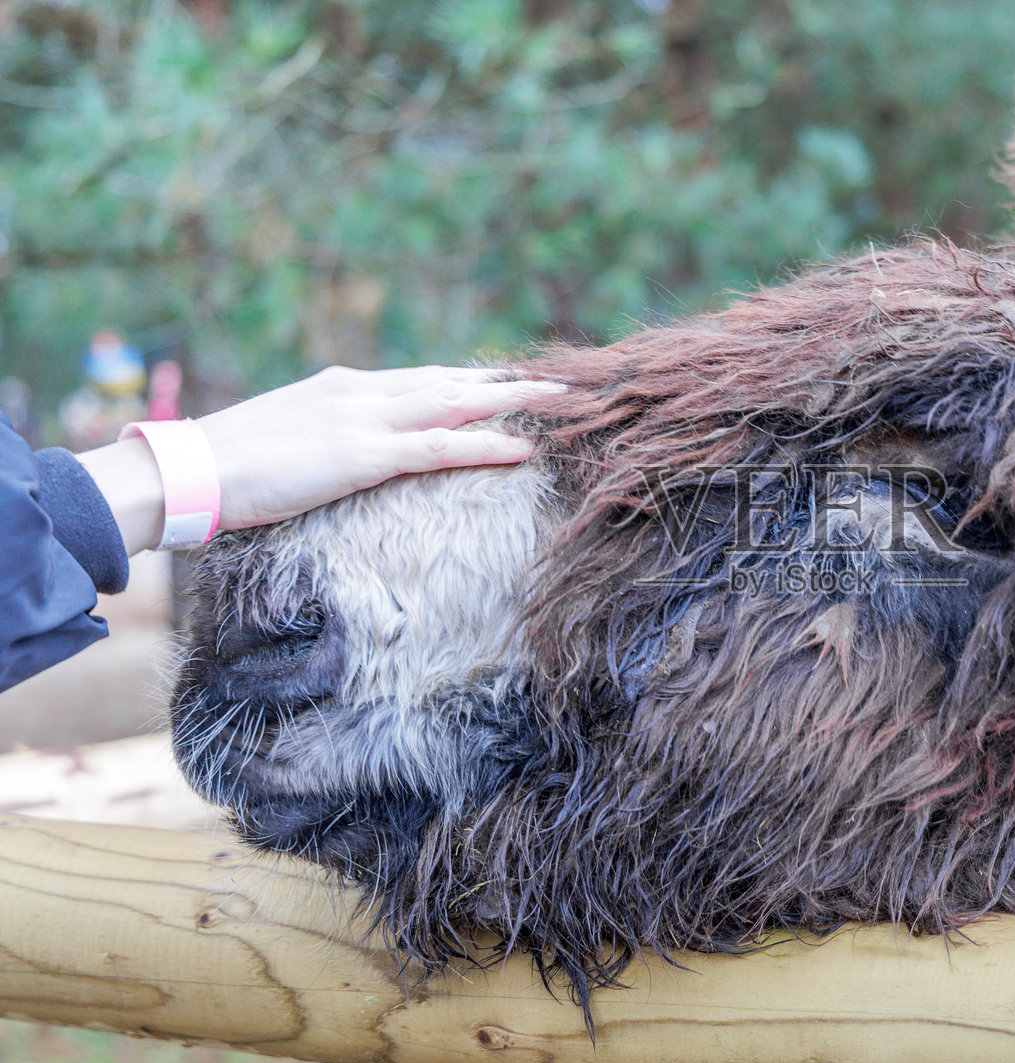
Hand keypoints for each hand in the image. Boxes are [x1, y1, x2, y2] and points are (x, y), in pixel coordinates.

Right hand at [78, 365, 560, 554]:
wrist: (189, 471)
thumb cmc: (228, 466)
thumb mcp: (290, 442)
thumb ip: (329, 439)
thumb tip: (352, 457)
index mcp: (344, 388)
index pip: (423, 378)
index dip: (471, 379)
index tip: (511, 379)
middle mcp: (362, 392)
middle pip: (452, 380)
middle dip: (507, 380)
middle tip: (558, 380)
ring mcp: (365, 419)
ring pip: (457, 402)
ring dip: (515, 401)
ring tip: (565, 401)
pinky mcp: (363, 455)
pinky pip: (440, 447)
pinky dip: (486, 444)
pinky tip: (525, 447)